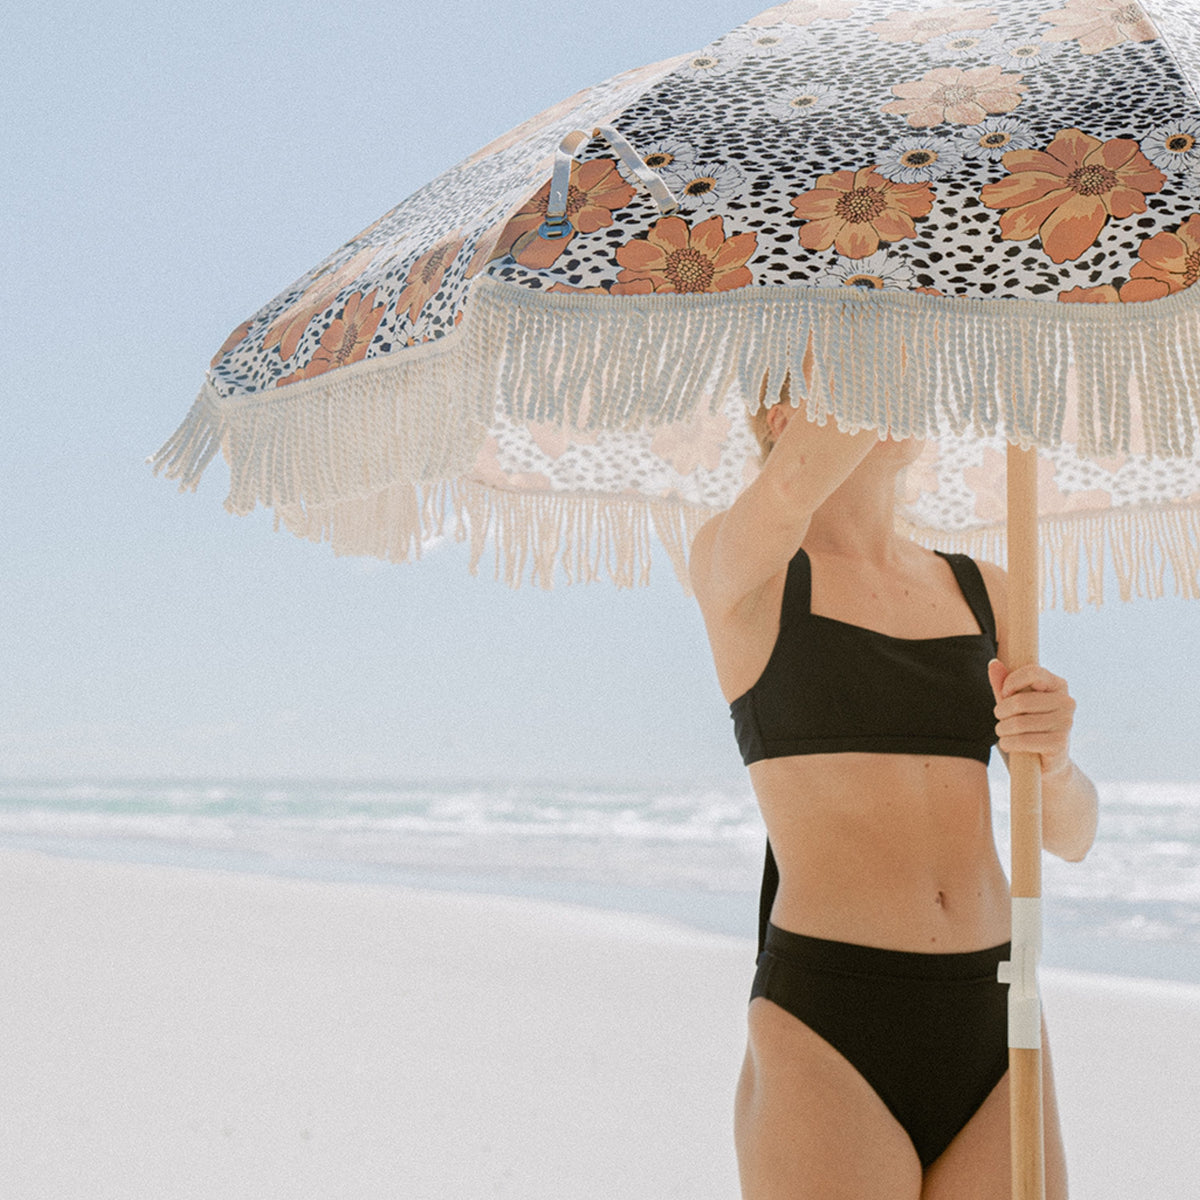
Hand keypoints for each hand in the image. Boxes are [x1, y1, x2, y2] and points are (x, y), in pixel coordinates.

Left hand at [987, 659, 1075, 777]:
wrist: (1045, 762)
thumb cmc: (1027, 727)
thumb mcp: (1014, 704)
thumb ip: (1003, 684)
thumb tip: (993, 664)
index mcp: (1058, 685)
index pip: (1032, 672)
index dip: (1010, 682)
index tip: (1004, 694)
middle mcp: (1067, 702)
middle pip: (1021, 701)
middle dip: (1001, 711)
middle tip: (1000, 719)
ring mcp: (1066, 723)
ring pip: (1019, 722)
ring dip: (1002, 729)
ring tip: (1003, 732)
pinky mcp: (1060, 743)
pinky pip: (1023, 740)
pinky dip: (1008, 743)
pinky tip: (1008, 744)